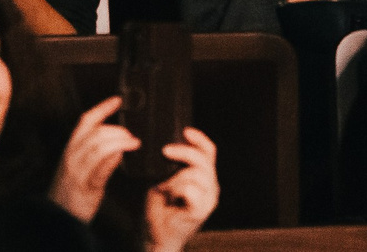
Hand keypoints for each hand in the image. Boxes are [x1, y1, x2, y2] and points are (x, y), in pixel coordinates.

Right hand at [49, 97, 140, 223]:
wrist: (56, 218)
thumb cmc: (71, 191)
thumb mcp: (79, 166)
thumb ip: (94, 152)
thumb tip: (117, 141)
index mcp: (71, 148)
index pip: (86, 122)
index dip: (102, 108)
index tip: (117, 100)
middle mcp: (72, 157)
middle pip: (95, 133)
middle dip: (117, 130)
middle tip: (131, 135)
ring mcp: (77, 172)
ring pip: (98, 147)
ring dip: (119, 142)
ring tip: (133, 143)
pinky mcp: (86, 187)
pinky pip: (99, 169)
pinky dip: (112, 160)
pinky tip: (121, 157)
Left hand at [142, 128, 221, 251]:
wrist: (155, 236)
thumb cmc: (159, 207)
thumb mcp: (164, 179)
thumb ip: (171, 165)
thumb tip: (165, 145)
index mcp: (205, 176)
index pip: (209, 151)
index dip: (199, 139)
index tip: (185, 131)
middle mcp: (211, 186)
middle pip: (205, 160)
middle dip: (184, 152)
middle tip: (165, 151)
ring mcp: (208, 199)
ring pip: (198, 174)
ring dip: (176, 176)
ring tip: (163, 185)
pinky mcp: (201, 211)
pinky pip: (192, 190)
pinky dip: (178, 188)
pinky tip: (168, 194)